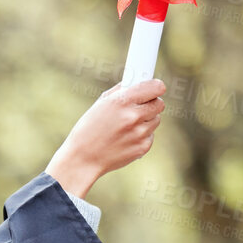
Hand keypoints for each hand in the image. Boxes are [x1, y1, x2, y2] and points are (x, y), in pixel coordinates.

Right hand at [44, 78, 167, 199]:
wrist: (82, 159)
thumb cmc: (88, 130)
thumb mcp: (100, 105)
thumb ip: (121, 92)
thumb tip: (137, 82)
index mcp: (121, 101)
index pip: (156, 87)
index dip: (155, 87)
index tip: (154, 89)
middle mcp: (133, 116)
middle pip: (159, 103)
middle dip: (151, 104)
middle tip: (141, 107)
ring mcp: (139, 133)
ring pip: (156, 119)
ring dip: (146, 121)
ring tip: (127, 127)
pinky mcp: (142, 147)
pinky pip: (150, 135)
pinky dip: (141, 136)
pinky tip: (125, 139)